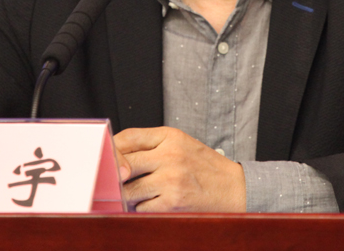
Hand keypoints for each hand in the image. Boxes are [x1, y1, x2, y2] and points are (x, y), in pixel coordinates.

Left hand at [113, 126, 245, 211]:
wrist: (235, 188)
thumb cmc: (204, 166)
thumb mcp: (181, 143)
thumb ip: (152, 145)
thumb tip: (117, 155)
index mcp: (170, 136)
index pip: (128, 137)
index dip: (112, 149)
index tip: (108, 159)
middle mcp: (169, 155)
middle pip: (124, 163)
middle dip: (115, 175)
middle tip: (111, 182)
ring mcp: (171, 179)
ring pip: (129, 190)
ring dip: (128, 195)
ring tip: (135, 194)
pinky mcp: (173, 201)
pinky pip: (142, 208)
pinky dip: (142, 208)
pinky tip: (153, 203)